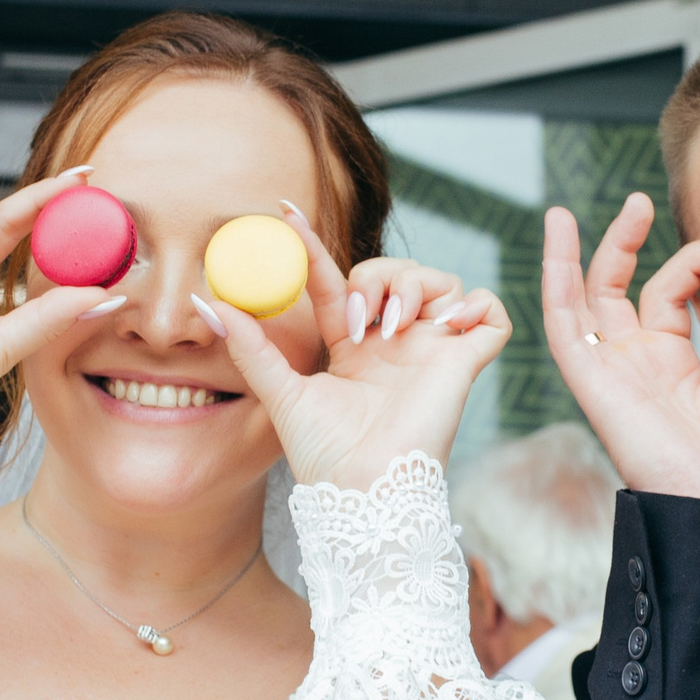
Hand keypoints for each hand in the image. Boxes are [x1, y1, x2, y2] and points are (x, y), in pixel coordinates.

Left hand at [200, 206, 506, 489]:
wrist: (365, 489)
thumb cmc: (324, 454)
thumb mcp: (280, 392)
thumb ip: (250, 347)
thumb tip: (208, 303)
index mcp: (353, 349)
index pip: (336, 282)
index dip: (311, 247)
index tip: (283, 210)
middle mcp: (396, 345)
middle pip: (396, 272)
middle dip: (377, 277)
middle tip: (361, 319)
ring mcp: (433, 351)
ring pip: (442, 283)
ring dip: (416, 287)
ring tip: (394, 328)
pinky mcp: (466, 362)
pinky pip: (491, 314)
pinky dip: (477, 305)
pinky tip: (447, 324)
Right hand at [541, 194, 699, 505]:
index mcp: (672, 367)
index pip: (670, 294)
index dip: (697, 260)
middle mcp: (634, 365)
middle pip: (615, 289)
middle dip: (622, 242)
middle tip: (642, 201)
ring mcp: (611, 372)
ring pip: (581, 300)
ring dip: (575, 252)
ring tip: (573, 209)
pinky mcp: (593, 382)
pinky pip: (563, 325)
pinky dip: (555, 279)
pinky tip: (558, 238)